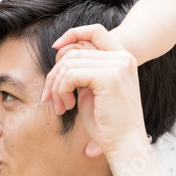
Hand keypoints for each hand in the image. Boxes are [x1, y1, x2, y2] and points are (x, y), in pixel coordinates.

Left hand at [41, 25, 150, 159]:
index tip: (56, 48)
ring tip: (61, 106)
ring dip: (56, 86)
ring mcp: (117, 65)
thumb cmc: (108, 124)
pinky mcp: (108, 77)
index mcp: (123, 59)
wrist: (125, 145)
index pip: (95, 31)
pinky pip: (70, 75)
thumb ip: (84, 72)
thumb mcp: (94, 92)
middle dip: (55, 74)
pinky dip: (61, 90)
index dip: (73, 34)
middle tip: (50, 98)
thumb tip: (62, 59)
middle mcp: (123, 57)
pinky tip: (67, 107)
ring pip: (69, 63)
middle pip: (74, 51)